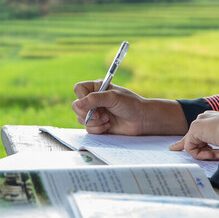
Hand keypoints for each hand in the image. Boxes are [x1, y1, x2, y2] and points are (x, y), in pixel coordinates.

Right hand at [71, 81, 186, 135]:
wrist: (142, 120)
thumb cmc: (130, 104)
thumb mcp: (112, 97)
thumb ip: (94, 99)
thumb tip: (78, 104)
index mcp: (97, 88)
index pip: (78, 89)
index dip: (82, 97)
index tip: (92, 103)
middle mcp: (94, 100)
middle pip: (77, 106)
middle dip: (87, 113)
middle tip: (100, 115)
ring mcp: (95, 113)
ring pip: (81, 119)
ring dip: (94, 122)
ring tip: (108, 119)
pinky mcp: (98, 125)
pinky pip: (88, 129)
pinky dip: (98, 129)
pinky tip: (109, 126)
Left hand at [170, 111, 218, 159]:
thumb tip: (218, 156)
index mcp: (217, 119)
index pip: (201, 130)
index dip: (193, 140)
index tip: (179, 146)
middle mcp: (207, 118)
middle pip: (190, 136)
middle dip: (182, 144)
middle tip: (172, 148)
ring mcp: (200, 122)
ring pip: (194, 145)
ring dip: (206, 154)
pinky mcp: (195, 128)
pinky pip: (192, 149)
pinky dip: (203, 155)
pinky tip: (213, 153)